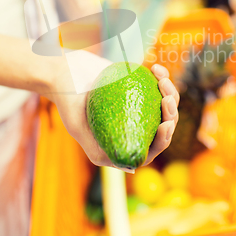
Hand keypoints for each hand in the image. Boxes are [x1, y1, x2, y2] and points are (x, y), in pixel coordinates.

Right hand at [48, 55, 178, 170]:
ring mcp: (138, 107)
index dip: (164, 139)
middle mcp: (132, 127)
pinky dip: (160, 77)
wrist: (63, 71)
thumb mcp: (78, 128)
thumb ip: (98, 149)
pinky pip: (157, 86)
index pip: (151, 149)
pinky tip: (156, 69)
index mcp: (122, 143)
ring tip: (162, 80)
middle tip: (167, 97)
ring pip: (164, 106)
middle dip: (171, 114)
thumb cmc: (68, 100)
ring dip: (170, 94)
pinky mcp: (139, 88)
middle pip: (162, 126)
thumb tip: (129, 167)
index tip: (166, 123)